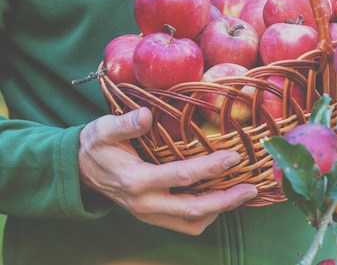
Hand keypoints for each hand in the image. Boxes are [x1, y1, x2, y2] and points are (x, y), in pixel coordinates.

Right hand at [78, 107, 257, 234]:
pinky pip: (186, 224)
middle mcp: (145, 204)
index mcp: (136, 181)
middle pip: (194, 209)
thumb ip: (125, 124)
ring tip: (243, 193)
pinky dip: (208, 214)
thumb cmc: (96, 146)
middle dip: (226, 201)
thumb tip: (147, 115)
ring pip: (192, 222)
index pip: (182, 176)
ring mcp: (150, 214)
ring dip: (220, 210)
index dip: (211, 167)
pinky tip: (222, 197)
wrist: (80, 170)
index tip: (234, 156)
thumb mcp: (104, 129)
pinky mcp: (154, 217)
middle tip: (251, 187)